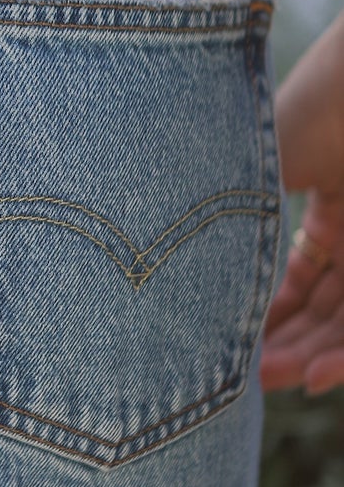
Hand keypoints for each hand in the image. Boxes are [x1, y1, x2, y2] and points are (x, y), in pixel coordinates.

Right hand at [261, 10, 343, 395]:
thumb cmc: (311, 106)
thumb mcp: (253, 167)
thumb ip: (226, 215)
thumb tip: (164, 264)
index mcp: (317, 196)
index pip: (295, 273)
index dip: (263, 313)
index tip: (230, 346)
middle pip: (322, 304)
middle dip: (287, 345)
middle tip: (247, 377)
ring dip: (315, 355)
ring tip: (275, 380)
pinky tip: (318, 374)